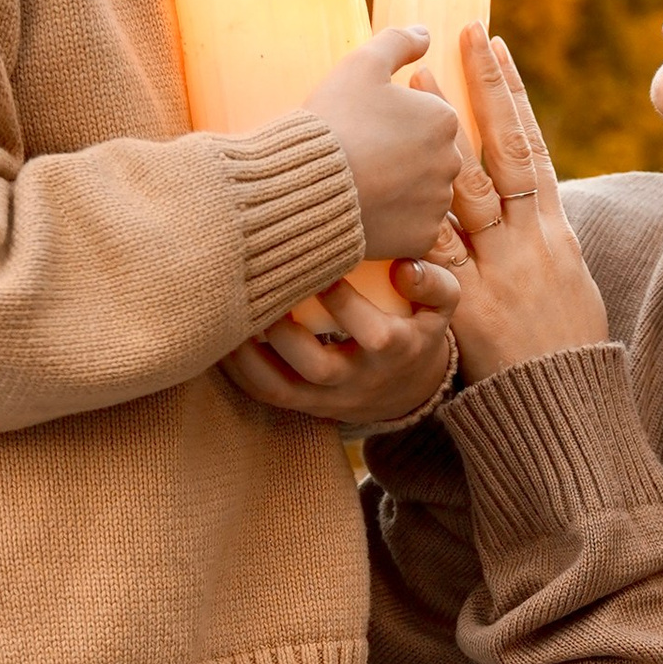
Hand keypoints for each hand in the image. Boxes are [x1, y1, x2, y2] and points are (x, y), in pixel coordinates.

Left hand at [221, 259, 460, 427]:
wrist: (408, 388)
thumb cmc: (415, 329)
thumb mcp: (441, 307)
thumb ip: (433, 283)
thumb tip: (403, 268)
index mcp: (395, 350)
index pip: (369, 329)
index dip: (339, 296)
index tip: (313, 258)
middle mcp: (359, 380)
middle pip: (318, 365)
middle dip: (283, 328)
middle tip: (257, 285)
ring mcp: (327, 398)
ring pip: (281, 387)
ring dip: (248, 353)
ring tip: (229, 311)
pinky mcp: (303, 405)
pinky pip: (265, 394)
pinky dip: (238, 370)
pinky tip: (222, 337)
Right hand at [294, 27, 466, 265]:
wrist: (308, 186)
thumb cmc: (334, 121)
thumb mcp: (361, 64)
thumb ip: (398, 42)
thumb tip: (425, 33)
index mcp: (443, 118)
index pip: (427, 117)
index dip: (394, 121)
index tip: (366, 127)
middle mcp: (451, 162)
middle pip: (429, 156)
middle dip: (402, 157)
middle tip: (361, 158)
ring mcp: (438, 204)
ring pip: (423, 194)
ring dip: (400, 190)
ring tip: (361, 187)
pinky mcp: (421, 240)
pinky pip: (412, 230)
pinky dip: (394, 224)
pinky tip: (367, 214)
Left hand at [427, 29, 609, 383]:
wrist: (566, 407)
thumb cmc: (565, 349)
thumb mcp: (565, 282)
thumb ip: (534, 240)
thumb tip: (522, 200)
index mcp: (553, 231)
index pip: (530, 147)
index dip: (511, 95)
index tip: (493, 45)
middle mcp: (529, 241)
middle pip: (501, 154)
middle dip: (478, 95)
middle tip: (453, 41)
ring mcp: (501, 273)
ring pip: (468, 195)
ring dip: (440, 140)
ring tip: (414, 91)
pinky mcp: (472, 312)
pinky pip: (438, 267)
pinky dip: (416, 235)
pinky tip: (393, 197)